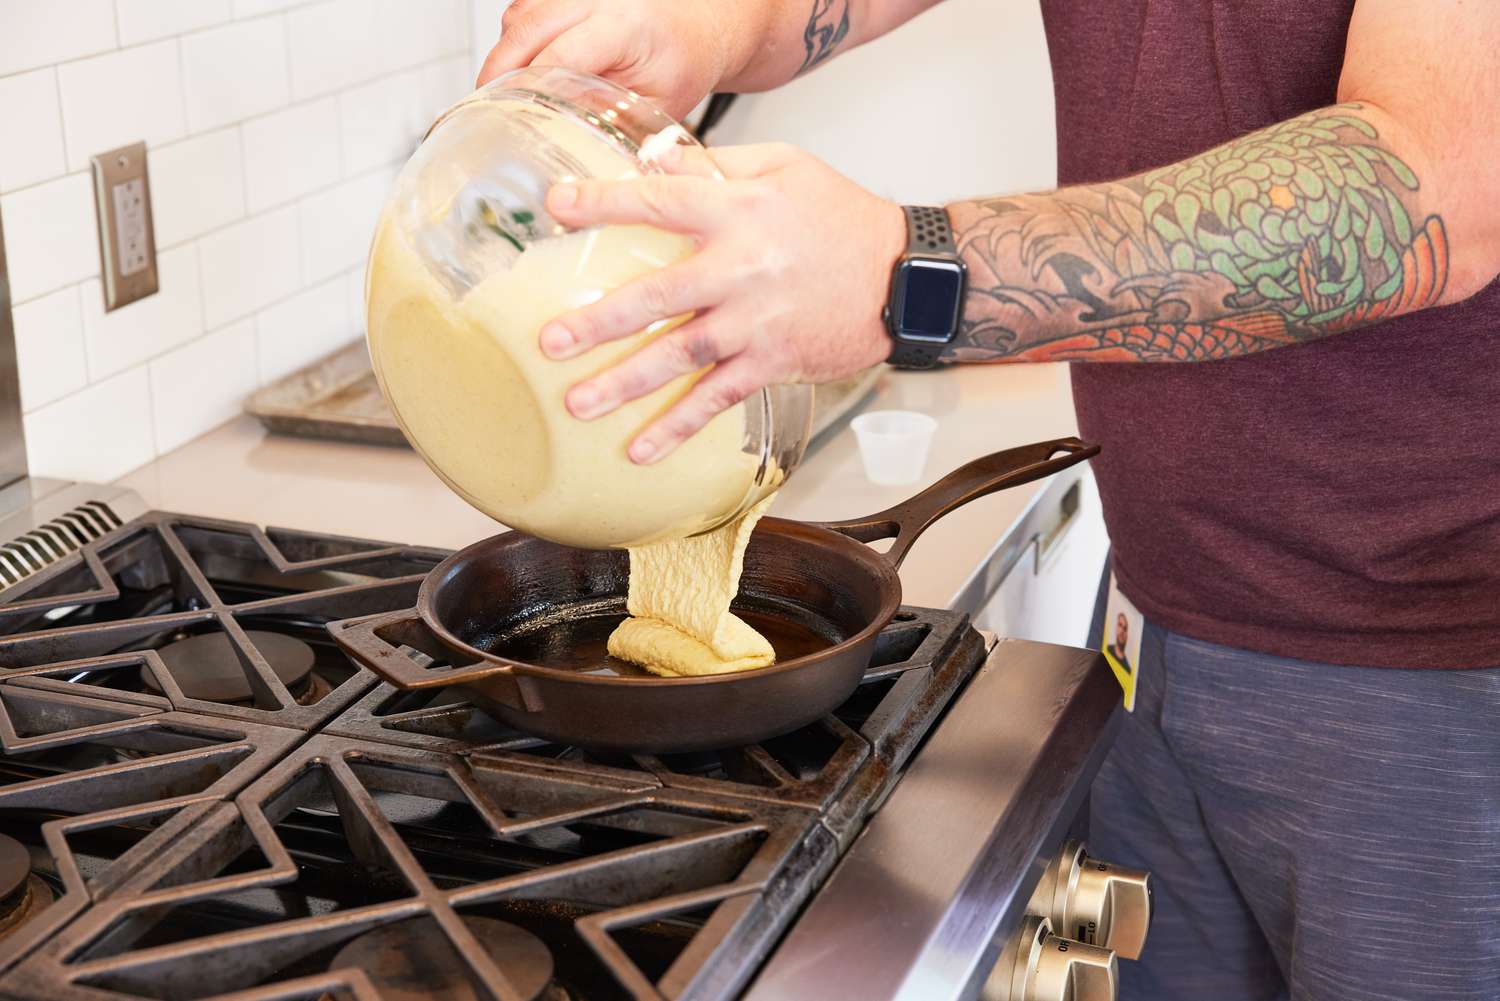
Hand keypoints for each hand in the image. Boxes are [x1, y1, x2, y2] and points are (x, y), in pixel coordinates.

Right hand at [477, 0, 758, 118]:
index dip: (528, 88)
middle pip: (526, 28)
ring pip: (519, 15)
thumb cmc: (686, 60)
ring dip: (506, 53)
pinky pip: (524, 8)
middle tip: (485, 109)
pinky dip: (516, 38)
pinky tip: (523, 66)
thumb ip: (611, 119)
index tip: (508, 116)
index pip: (559, 55)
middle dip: (499, 69)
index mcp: (625, 24)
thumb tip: (569, 144)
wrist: (702, 25)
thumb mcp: (658, 104)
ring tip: (506, 93)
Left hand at [540, 143, 904, 463]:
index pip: (658, 200)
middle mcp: (740, 269)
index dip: (603, 202)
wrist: (905, 277)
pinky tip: (641, 449)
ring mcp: (755, 323)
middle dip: (599, 321)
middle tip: (550, 342)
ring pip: (679, 355)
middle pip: (657, 296)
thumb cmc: (843, 218)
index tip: (556, 205)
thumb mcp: (786, 166)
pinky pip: (717, 399)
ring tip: (578, 403)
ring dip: (626, 383)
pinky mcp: (772, 364)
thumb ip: (717, 162)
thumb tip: (655, 157)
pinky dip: (679, 427)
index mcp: (737, 211)